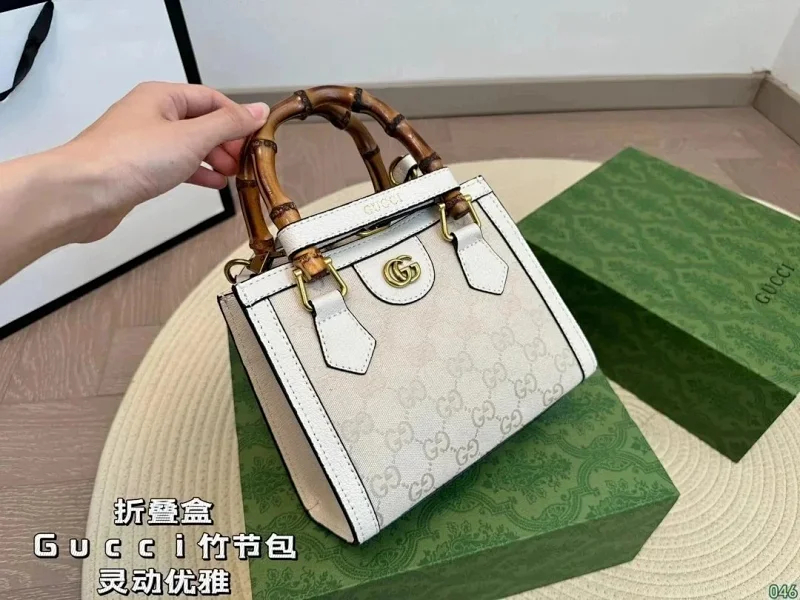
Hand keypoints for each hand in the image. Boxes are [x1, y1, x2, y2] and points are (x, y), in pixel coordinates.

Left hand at [60, 81, 268, 240]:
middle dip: (227, 141)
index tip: (258, 139)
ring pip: (190, 145)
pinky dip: (197, 172)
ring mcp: (144, 142)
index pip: (212, 100)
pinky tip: (213, 183)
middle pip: (201, 122)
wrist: (83, 192)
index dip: (237, 119)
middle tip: (246, 162)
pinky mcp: (138, 168)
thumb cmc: (132, 159)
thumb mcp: (191, 137)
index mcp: (162, 97)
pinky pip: (176, 164)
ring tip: (235, 175)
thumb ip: (228, 125)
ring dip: (214, 158)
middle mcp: (152, 114)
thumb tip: (258, 110)